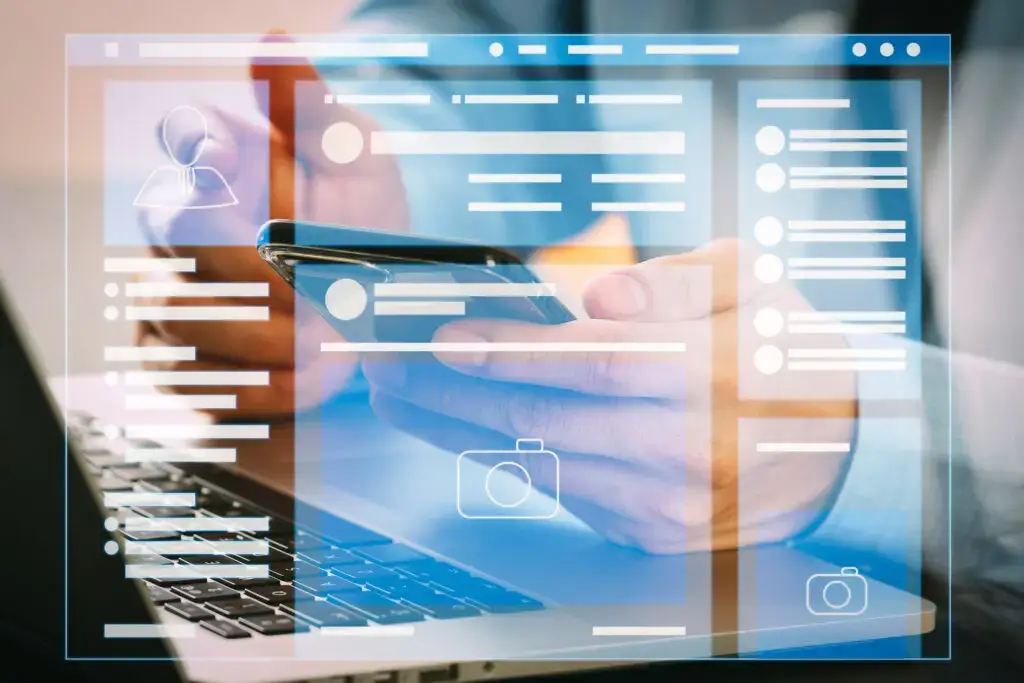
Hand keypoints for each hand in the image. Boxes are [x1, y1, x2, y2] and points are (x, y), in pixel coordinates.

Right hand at [133, 33, 405, 416]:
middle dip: (258, 270)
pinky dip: (252, 384)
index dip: (213, 150)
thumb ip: (317, 111)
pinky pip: (188, 376)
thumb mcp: (360, 164)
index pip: (188, 137)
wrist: (372, 311)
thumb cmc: (362, 223)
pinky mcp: (175, 356)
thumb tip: (274, 43)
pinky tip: (300, 379)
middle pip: (181, 234)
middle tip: (323, 295)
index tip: (252, 171)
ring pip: (179, 309)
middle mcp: (178, 221)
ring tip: (323, 342)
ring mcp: (167, 288)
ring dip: (262, 333)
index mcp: (220, 161)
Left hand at [364, 239, 856, 553]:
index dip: (506, 351)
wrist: (837, 449)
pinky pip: (558, 491)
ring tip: (403, 396)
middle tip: (389, 366)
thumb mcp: (752, 283)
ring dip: (457, 431)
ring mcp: (662, 502)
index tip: (440, 337)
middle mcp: (682, 448)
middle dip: (452, 393)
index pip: (589, 361)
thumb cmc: (786, 350)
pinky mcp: (648, 532)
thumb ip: (673, 281)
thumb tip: (596, 298)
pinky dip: (502, 460)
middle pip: (544, 419)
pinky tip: (462, 431)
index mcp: (710, 375)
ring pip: (537, 462)